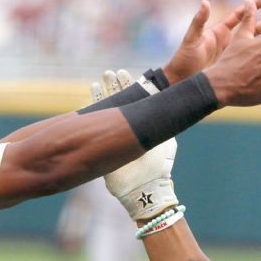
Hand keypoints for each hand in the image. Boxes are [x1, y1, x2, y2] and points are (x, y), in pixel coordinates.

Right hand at [93, 70, 177, 221]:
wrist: (143, 187)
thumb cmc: (158, 166)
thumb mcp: (165, 140)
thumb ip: (165, 123)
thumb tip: (172, 102)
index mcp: (144, 124)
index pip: (136, 99)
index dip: (130, 86)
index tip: (124, 73)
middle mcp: (129, 126)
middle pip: (120, 100)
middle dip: (115, 86)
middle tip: (110, 72)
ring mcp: (115, 133)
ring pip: (107, 108)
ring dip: (103, 93)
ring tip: (100, 78)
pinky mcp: (103, 143)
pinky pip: (95, 122)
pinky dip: (92, 108)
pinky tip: (89, 96)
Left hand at [162, 0, 260, 82]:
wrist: (183, 79)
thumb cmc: (185, 58)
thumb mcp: (193, 39)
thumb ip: (199, 21)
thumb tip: (205, 3)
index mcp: (220, 31)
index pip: (239, 16)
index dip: (252, 8)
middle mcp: (229, 41)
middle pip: (253, 29)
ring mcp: (233, 55)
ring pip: (256, 46)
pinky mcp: (235, 67)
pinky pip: (252, 63)